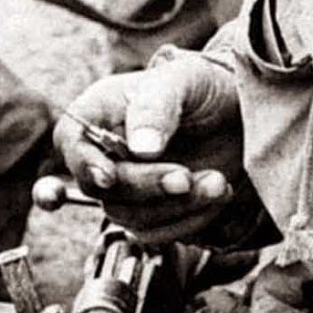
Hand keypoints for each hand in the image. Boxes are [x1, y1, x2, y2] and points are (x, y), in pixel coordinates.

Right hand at [54, 54, 242, 244]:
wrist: (241, 114)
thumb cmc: (205, 86)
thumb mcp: (185, 80)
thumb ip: (157, 106)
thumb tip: (141, 148)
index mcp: (100, 112)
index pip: (71, 142)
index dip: (85, 164)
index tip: (109, 176)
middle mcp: (106, 153)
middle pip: (103, 189)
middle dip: (148, 187)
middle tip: (186, 176)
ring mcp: (129, 185)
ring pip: (130, 217)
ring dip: (176, 207)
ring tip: (217, 181)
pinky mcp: (154, 210)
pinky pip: (158, 233)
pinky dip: (190, 220)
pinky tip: (218, 194)